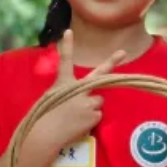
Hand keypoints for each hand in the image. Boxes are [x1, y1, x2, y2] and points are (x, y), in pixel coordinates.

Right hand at [37, 29, 125, 149]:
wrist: (45, 135)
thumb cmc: (44, 118)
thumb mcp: (51, 98)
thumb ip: (67, 93)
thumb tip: (82, 98)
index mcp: (62, 83)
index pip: (65, 61)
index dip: (67, 46)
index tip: (69, 31)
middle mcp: (78, 89)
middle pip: (99, 75)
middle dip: (111, 62)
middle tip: (122, 52)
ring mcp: (88, 101)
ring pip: (98, 101)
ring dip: (91, 108)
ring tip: (76, 117)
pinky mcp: (94, 115)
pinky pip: (97, 116)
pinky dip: (90, 121)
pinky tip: (78, 125)